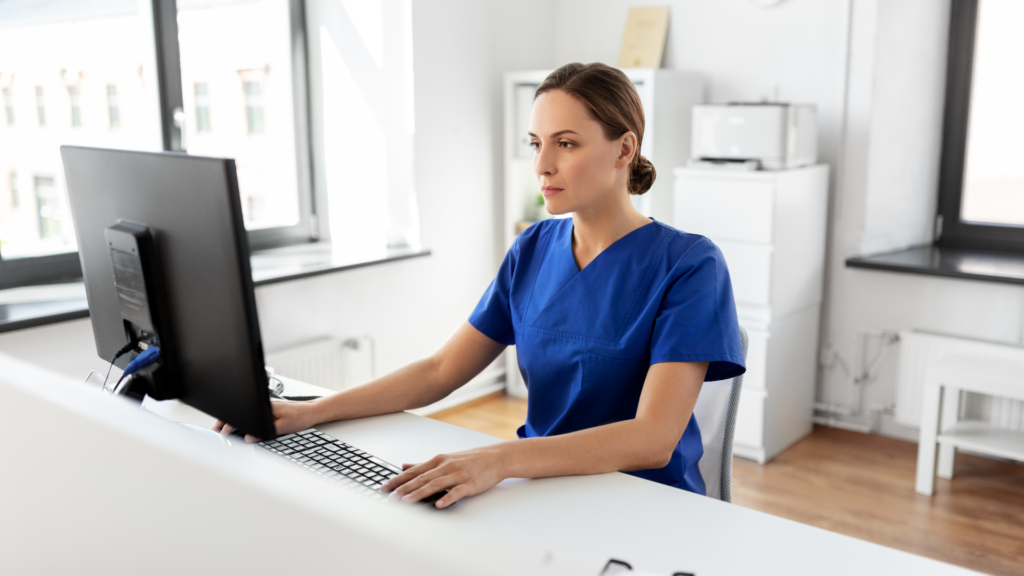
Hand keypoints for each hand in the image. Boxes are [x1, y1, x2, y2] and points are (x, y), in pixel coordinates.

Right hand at [212, 398, 319, 442]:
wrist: (311, 411)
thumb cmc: (300, 417)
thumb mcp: (283, 427)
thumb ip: (265, 433)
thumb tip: (248, 438)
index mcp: (264, 406)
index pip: (242, 412)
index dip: (230, 422)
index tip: (223, 431)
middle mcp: (262, 404)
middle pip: (240, 410)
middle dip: (226, 420)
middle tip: (217, 431)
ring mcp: (264, 405)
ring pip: (244, 411)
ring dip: (232, 420)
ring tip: (222, 429)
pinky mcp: (267, 409)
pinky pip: (250, 412)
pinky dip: (241, 419)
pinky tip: (237, 426)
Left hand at [380, 444, 507, 508]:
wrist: (495, 458)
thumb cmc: (469, 460)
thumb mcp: (445, 459)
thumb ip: (423, 464)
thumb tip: (404, 466)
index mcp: (438, 460)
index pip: (413, 471)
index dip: (398, 480)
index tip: (384, 488)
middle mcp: (446, 466)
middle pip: (422, 478)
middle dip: (404, 488)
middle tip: (390, 498)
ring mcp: (458, 475)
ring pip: (435, 484)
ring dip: (420, 494)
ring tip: (407, 502)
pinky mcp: (470, 484)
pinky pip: (457, 492)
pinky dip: (447, 498)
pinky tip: (438, 505)